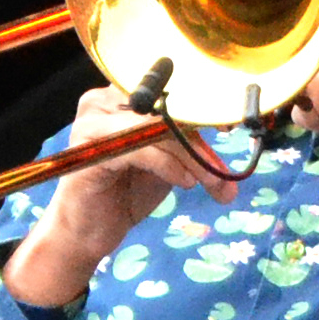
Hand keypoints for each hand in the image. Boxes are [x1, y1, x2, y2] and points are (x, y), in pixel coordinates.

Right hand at [2, 85, 233, 308]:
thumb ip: (191, 146)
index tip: (230, 126)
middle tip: (223, 172)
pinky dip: (169, 165)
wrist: (87, 231)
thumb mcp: (167, 163)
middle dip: (200, 140)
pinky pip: (141, 149)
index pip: (169, 88)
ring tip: (212, 183)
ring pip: (157, 128)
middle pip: (165, 107)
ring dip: (192, 157)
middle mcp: (103, 99)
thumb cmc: (125, 191)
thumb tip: (231, 147)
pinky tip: (184, 183)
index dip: (202, 104)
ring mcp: (93, 122)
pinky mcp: (91, 149)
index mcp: (121, 94)